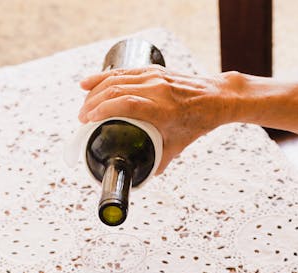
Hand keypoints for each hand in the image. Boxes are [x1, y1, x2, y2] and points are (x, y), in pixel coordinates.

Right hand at [79, 67, 235, 172]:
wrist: (216, 97)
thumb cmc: (198, 122)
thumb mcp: (178, 146)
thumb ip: (158, 161)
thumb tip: (141, 176)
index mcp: (162, 109)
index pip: (125, 104)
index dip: (103, 110)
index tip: (88, 121)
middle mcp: (157, 89)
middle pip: (116, 90)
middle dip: (93, 103)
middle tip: (81, 119)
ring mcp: (154, 77)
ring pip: (116, 78)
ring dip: (95, 91)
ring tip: (82, 105)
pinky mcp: (153, 71)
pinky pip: (124, 71)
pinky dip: (103, 76)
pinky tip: (88, 83)